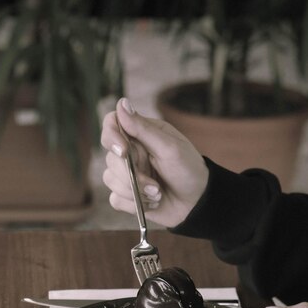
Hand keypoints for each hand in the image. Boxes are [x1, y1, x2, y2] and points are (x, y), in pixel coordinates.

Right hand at [100, 98, 208, 227]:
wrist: (197, 203)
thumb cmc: (188, 170)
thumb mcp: (170, 148)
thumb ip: (143, 128)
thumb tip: (121, 103)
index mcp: (140, 134)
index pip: (111, 124)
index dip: (111, 136)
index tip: (124, 151)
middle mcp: (130, 152)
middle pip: (110, 157)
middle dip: (131, 175)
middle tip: (155, 185)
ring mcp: (127, 175)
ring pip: (110, 180)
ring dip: (136, 192)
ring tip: (158, 194)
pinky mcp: (127, 196)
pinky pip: (116, 200)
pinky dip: (134, 205)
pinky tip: (151, 203)